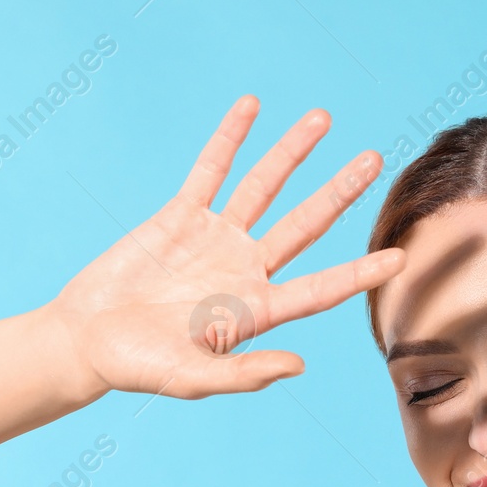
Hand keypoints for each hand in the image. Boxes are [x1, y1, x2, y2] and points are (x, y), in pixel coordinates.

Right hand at [48, 95, 405, 399]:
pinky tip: (251, 108)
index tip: (400, 257)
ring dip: (292, 153)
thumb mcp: (193, 379)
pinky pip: (211, 170)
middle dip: (339, 191)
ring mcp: (214, 239)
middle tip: (374, 159)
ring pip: (263, 188)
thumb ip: (245, 372)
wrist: (86, 341)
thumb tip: (299, 366)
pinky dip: (230, 140)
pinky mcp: (179, 217)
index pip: (321, 288)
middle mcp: (245, 270)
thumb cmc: (139, 369)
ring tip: (322, 118)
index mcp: (256, 310)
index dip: (360, 273)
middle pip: (305, 225)